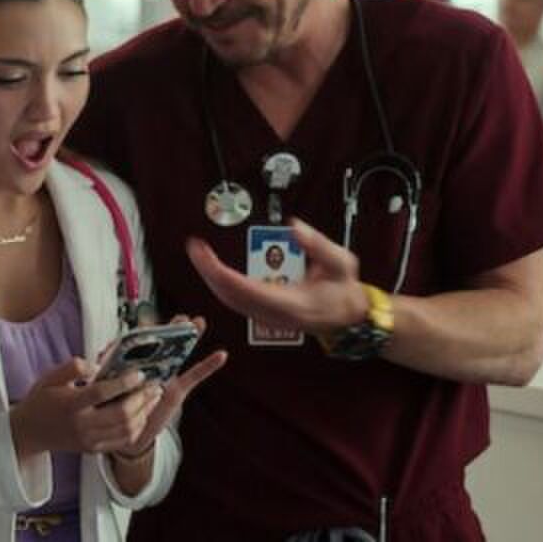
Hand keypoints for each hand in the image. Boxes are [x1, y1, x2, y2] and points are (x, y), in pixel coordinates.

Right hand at [10, 358, 160, 457]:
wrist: (29, 432)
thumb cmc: (42, 401)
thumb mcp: (51, 377)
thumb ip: (73, 368)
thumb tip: (96, 364)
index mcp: (70, 405)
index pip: (101, 393)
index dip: (123, 383)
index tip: (138, 373)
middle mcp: (81, 425)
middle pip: (120, 414)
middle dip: (141, 399)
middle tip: (154, 385)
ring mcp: (89, 440)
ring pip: (125, 430)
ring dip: (144, 413)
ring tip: (153, 397)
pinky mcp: (93, 449)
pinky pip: (122, 441)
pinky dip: (137, 428)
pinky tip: (143, 414)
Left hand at [113, 316, 227, 459]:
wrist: (126, 431)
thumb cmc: (116, 405)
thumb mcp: (106, 385)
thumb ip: (104, 370)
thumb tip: (96, 357)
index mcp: (135, 361)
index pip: (143, 339)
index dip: (149, 328)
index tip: (148, 320)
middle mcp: (153, 365)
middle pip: (164, 342)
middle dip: (174, 327)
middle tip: (183, 315)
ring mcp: (167, 376)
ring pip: (180, 353)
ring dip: (191, 337)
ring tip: (199, 322)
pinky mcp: (177, 390)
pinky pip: (194, 375)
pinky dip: (208, 365)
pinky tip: (221, 355)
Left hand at [187, 218, 368, 335]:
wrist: (348, 316)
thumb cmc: (342, 288)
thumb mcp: (341, 263)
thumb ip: (318, 245)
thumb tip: (294, 225)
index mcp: (291, 304)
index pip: (246, 289)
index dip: (220, 272)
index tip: (205, 253)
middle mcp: (274, 315)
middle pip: (230, 296)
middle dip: (208, 272)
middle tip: (195, 247)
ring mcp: (267, 318)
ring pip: (230, 300)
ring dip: (212, 277)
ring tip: (200, 252)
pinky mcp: (263, 315)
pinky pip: (236, 300)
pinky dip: (221, 283)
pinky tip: (213, 267)